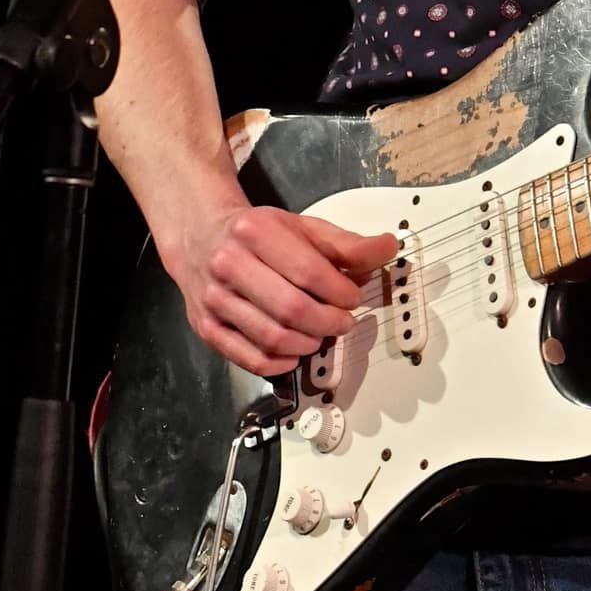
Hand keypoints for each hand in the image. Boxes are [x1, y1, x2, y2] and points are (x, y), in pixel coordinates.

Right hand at [168, 202, 398, 376]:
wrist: (202, 236)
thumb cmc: (258, 234)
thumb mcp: (302, 227)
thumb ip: (346, 243)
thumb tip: (389, 248)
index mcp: (255, 232)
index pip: (308, 272)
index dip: (340, 292)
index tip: (355, 297)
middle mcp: (228, 265)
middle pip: (291, 309)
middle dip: (329, 322)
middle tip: (344, 322)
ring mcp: (213, 299)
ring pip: (272, 337)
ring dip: (309, 343)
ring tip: (322, 334)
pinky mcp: (205, 328)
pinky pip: (249, 359)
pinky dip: (280, 363)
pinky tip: (297, 351)